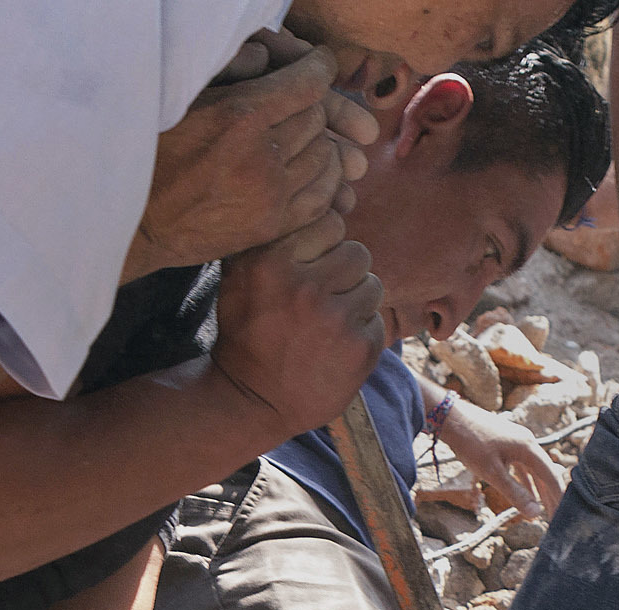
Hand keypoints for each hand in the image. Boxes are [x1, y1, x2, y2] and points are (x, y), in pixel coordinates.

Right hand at [131, 31, 379, 276]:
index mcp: (240, 116)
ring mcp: (271, 195)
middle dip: (312, 106)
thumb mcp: (184, 98)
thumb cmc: (153, 152)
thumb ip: (229, 72)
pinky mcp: (272, 226)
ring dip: (320, 143)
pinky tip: (312, 172)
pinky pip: (321, 198)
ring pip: (324, 157)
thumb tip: (267, 56)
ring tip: (305, 138)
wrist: (138, 221)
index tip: (319, 63)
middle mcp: (262, 155)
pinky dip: (325, 181)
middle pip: (317, 119)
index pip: (307, 84)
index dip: (319, 67)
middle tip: (299, 104)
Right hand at [212, 210, 387, 437]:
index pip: (329, 223)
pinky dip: (362, 336)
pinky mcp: (360, 349)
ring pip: (373, 285)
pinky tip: (335, 350)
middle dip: (345, 274)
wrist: (251, 401)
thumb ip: (275, 238)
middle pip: (358, 252)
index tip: (309, 269)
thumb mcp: (239, 277)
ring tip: (330, 325)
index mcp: (270, 261)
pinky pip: (378, 322)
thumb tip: (327, 200)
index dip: (323, 246)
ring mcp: (335, 319)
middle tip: (323, 300)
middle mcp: (304, 286)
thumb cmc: (247, 332)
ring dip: (356, 303)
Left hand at [437, 398, 565, 519]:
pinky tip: (527, 493)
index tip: (562, 514)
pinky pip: (522, 465)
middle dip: (551, 496)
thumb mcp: (492, 473)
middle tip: (555, 517)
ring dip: (538, 490)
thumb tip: (535, 513)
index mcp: (528, 448)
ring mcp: (517, 441)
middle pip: (546, 473)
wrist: (450, 417)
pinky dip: (526, 481)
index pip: (551, 476)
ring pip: (534, 470)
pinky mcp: (506, 442)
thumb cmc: (470, 443)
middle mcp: (527, 442)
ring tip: (543, 509)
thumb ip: (515, 493)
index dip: (558, 497)